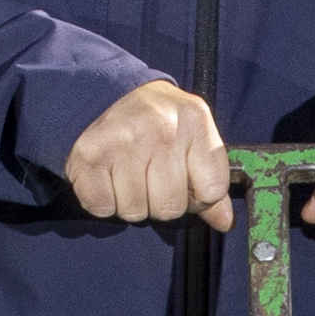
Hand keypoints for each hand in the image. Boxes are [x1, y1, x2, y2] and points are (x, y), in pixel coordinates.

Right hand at [63, 78, 237, 227]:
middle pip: (170, 207)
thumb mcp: (195, 139)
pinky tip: (108, 178)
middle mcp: (160, 127)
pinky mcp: (90, 154)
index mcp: (195, 120)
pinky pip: (103, 206)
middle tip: (151, 179)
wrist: (110, 93)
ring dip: (131, 203)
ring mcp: (123, 139)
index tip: (185, 182)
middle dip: (161, 203)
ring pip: (135, 210)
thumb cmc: (159, 123)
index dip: (198, 197)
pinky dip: (104, 201)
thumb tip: (224, 222)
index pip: (212, 191)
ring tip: (128, 176)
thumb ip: (212, 181)